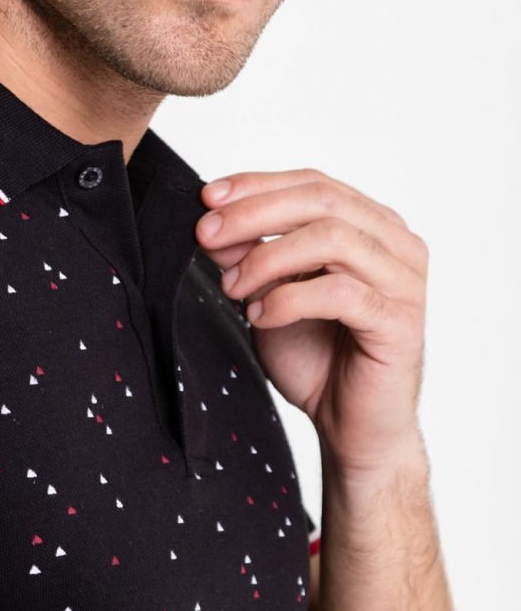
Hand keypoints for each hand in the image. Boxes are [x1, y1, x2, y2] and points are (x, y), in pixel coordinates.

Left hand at [195, 169, 428, 478]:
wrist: (351, 427)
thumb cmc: (318, 357)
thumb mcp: (270, 294)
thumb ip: (251, 256)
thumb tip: (214, 222)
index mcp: (372, 225)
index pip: (313, 183)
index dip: (256, 185)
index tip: (207, 198)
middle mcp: (396, 244)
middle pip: (322, 200)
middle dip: (254, 213)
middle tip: (207, 234)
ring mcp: (404, 281)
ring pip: (331, 239)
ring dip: (268, 258)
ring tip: (232, 287)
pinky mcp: (400, 322)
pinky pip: (339, 292)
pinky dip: (288, 299)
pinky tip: (259, 316)